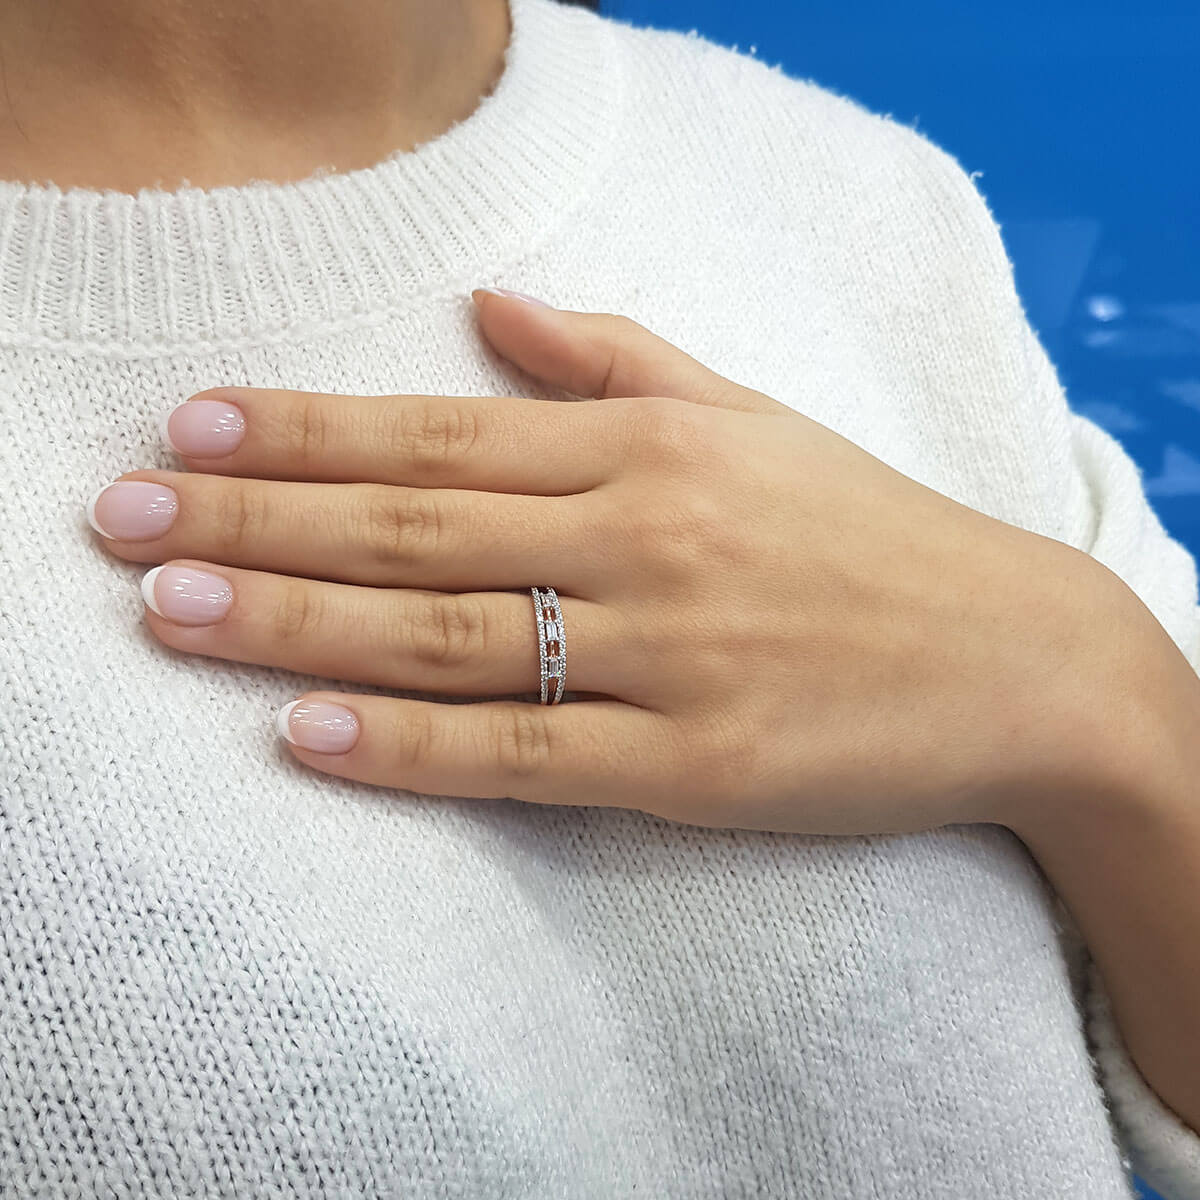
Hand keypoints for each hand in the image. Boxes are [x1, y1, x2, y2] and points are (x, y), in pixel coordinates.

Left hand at [86, 288, 1108, 834]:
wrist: (1017, 657)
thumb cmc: (868, 533)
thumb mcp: (750, 418)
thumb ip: (615, 358)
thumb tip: (493, 307)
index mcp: (650, 449)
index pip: (438, 429)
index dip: (301, 427)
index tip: (186, 427)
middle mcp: (644, 539)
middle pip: (412, 526)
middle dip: (255, 520)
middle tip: (121, 522)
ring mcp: (668, 655)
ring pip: (447, 635)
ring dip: (296, 620)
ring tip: (172, 612)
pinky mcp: (697, 764)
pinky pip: (526, 753)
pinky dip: (412, 746)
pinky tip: (310, 734)